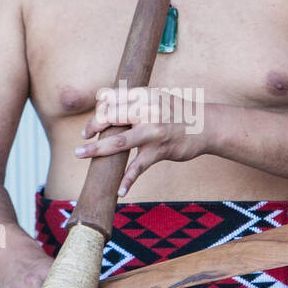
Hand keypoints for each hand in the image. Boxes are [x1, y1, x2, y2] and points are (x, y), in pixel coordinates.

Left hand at [74, 84, 207, 197]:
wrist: (206, 125)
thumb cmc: (177, 112)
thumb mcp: (156, 98)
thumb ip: (134, 101)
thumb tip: (104, 102)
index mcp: (144, 95)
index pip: (112, 98)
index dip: (98, 109)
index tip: (92, 123)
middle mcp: (147, 110)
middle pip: (111, 117)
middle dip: (92, 127)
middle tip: (83, 139)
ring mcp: (153, 131)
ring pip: (119, 141)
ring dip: (97, 149)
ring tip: (80, 154)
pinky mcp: (160, 150)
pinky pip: (139, 167)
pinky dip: (128, 180)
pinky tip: (120, 191)